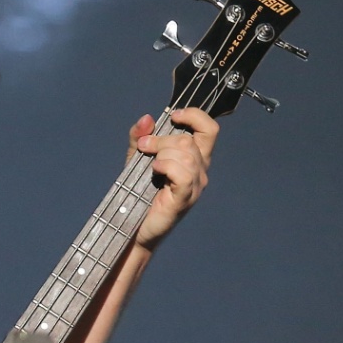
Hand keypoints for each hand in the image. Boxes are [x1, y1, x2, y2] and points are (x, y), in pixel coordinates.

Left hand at [128, 107, 217, 248]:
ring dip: (162, 153)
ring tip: (149, 164)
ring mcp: (195, 186)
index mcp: (194, 157)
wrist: (133, 226)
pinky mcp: (185, 198)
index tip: (173, 116)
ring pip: (187, 155)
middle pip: (190, 140)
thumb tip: (147, 118)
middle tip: (144, 147)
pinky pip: (184, 174)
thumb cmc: (138, 193)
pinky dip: (167, 166)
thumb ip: (140, 137)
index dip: (195, 116)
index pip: (210, 129)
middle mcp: (200, 170)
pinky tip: (155, 171)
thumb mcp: (136, 158)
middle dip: (162, 139)